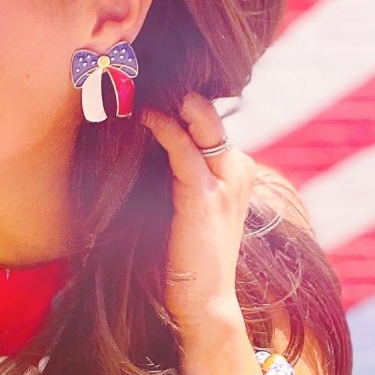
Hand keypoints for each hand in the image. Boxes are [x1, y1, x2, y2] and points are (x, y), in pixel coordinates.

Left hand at [140, 92, 256, 330]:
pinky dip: (164, 127)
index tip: (148, 83)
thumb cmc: (186, 256)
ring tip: (138, 87)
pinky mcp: (204, 197)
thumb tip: (138, 142)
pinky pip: (184, 147)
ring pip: (201, 123)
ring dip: (168, 102)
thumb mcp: (184, 205)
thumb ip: (174, 174)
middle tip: (142, 73)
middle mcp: (237, 170)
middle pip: (209, 114)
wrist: (204, 301)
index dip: (180, 102)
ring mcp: (225, 183)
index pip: (209, 122)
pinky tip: (144, 116)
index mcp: (235, 170)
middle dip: (178, 91)